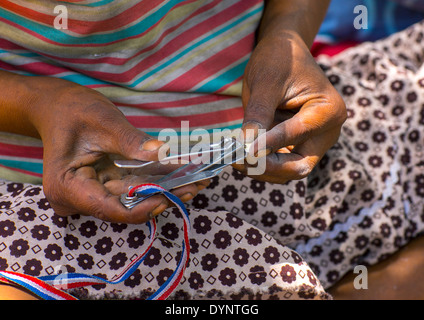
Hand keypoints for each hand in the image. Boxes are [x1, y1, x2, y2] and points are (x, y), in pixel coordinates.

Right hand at [28, 78, 207, 223]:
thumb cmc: (72, 111)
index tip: (170, 197)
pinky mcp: (105, 185)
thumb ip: (132, 141)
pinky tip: (183, 174)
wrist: (57, 107)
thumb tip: (163, 153)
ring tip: (198, 179)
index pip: (109, 210)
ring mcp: (92, 193)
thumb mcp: (103, 121)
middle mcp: (78, 198)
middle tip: (197, 184)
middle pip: (126, 206)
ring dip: (165, 189)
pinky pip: (133, 187)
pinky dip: (156, 180)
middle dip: (164, 195)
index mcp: (67, 187)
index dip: (143, 208)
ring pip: (134, 198)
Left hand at [237, 32, 346, 183]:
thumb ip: (259, 115)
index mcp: (328, 111)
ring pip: (289, 170)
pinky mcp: (299, 145)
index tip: (244, 151)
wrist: (284, 52)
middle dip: (267, 167)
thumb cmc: (278, 59)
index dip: (269, 144)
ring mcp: (314, 141)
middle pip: (299, 166)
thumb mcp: (265, 83)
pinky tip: (242, 156)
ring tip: (235, 159)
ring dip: (262, 169)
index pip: (297, 135)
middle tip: (238, 162)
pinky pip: (282, 163)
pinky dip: (263, 163)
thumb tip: (247, 148)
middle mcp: (327, 132)